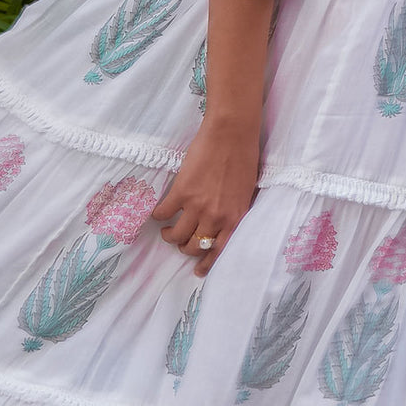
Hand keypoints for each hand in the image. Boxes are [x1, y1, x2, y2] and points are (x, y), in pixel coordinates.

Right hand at [151, 117, 260, 273]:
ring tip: (167, 231)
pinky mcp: (182, 192)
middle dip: (186, 248)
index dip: (207, 264)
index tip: (198, 271)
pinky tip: (158, 214)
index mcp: (235, 217)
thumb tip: (223, 223)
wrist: (231, 133)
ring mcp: (198, 205)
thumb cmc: (244, 157)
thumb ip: (235, 210)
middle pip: (195, 246)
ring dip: (170, 236)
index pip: (220, 251)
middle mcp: (217, 217)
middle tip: (181, 241)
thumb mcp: (247, 191)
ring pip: (177, 235)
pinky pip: (163, 213)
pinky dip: (158, 216)